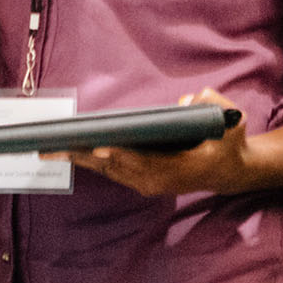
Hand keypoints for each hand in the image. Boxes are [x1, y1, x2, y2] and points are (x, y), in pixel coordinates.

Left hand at [47, 89, 262, 196]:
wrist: (231, 171)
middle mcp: (160, 181)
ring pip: (109, 171)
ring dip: (80, 161)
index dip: (121, 155)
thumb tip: (188, 100)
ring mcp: (149, 183)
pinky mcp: (142, 180)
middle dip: (85, 156)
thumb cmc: (230, 142)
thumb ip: (214, 105)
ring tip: (49, 150)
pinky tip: (69, 151)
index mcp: (181, 170)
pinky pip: (111, 171)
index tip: (98, 147)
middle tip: (55, 147)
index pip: (145, 162)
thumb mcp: (233, 120)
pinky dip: (89, 162)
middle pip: (117, 168)